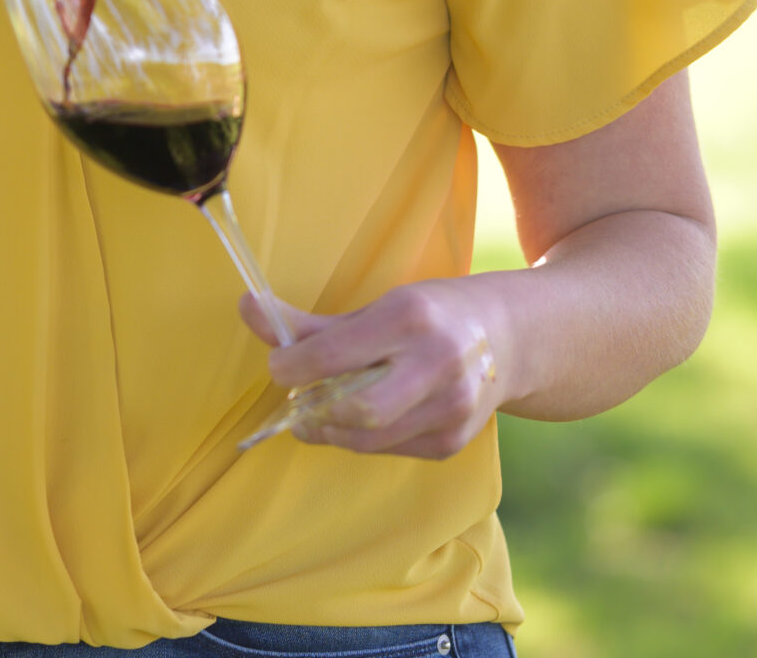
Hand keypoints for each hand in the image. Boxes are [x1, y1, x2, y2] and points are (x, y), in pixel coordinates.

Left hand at [238, 280, 501, 458]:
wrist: (508, 337)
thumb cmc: (430, 315)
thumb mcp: (379, 305)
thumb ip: (312, 323)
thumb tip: (247, 308)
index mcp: (410, 318)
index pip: (335, 354)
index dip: (292, 366)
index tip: (279, 365)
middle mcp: (437, 363)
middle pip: (356, 409)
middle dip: (314, 409)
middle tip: (298, 397)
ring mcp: (451, 408)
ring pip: (368, 439)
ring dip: (329, 429)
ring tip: (319, 410)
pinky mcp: (453, 441)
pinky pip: (388, 450)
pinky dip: (361, 438)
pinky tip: (358, 419)